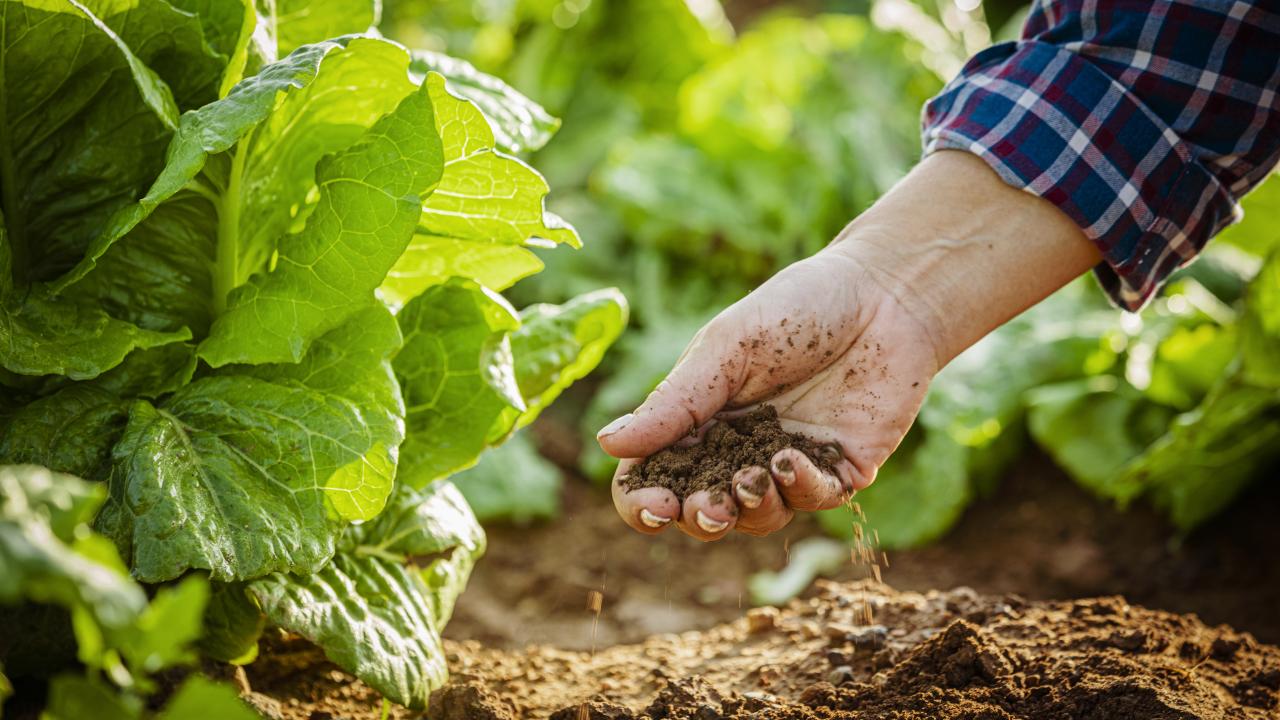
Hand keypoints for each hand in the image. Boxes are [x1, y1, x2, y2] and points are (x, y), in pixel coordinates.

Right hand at [597, 243, 938, 539]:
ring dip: (749, 508)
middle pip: (702, 511)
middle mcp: (739, 450)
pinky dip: (800, 491)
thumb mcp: (725, 348)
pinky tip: (793, 462)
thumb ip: (675, 401)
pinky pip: (815, 501)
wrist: (884, 294)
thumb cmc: (797, 309)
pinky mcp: (842, 470)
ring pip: (758, 518)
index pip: (655, 478)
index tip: (653, 506)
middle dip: (697, 518)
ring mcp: (791, 466)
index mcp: (698, 420)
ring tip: (751, 479)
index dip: (644, 503)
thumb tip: (607, 442)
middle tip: (704, 506)